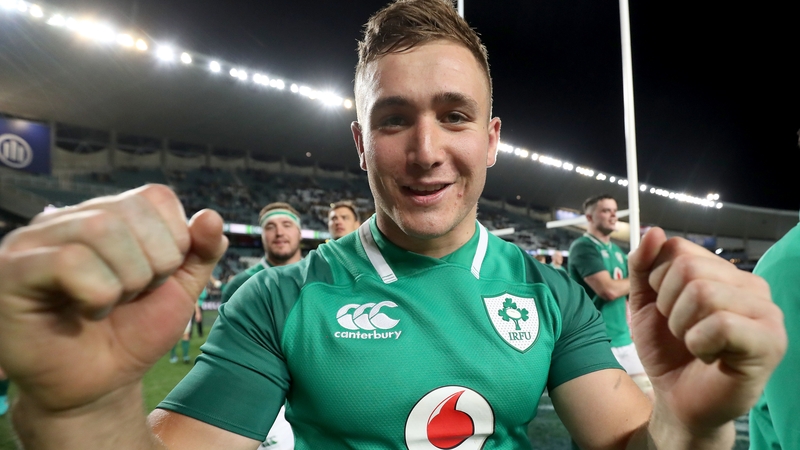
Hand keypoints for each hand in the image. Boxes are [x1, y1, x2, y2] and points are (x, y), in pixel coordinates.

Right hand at [0, 185, 227, 411]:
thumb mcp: (180, 290)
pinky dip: (97, 292)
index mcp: (108, 214)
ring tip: (112, 303)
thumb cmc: (133, 333)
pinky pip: (67, 260)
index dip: (173, 241)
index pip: (156, 196)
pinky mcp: (12, 272)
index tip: (158, 278)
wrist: (98, 386)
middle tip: (134, 295)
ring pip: (100, 228)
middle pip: (129, 210)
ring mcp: (34, 241)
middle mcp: (67, 219)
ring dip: (126, 279)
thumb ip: (201, 251)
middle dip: (152, 263)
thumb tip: (212, 216)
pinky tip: (90, 312)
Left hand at [628, 227, 785, 432]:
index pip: (677, 248)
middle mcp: (751, 286)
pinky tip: (709, 356)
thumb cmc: (667, 350)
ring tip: (695, 344)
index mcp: (724, 272)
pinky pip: (721, 324)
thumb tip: (653, 231)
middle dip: (668, 305)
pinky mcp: (769, 342)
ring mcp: (766, 312)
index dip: (657, 280)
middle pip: (688, 268)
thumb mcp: (643, 303)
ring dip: (683, 326)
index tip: (667, 308)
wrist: (677, 399)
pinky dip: (700, 343)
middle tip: (681, 331)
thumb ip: (643, 266)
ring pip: (703, 293)